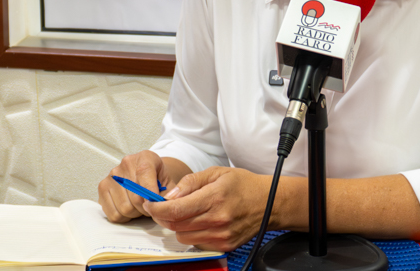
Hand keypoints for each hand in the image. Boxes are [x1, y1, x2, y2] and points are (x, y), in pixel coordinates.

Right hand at [98, 150, 171, 222]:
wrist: (147, 175)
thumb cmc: (159, 180)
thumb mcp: (169, 183)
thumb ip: (170, 195)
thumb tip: (161, 206)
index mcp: (145, 157)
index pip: (144, 174)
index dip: (151, 195)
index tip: (155, 205)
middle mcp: (126, 163)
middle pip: (135, 198)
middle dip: (146, 209)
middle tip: (150, 208)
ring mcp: (112, 175)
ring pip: (124, 208)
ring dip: (134, 214)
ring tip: (139, 207)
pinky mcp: (102, 188)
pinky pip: (113, 214)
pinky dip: (123, 217)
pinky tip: (128, 208)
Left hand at [143, 167, 273, 251]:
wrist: (270, 203)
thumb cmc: (243, 185)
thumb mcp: (216, 173)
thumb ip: (190, 183)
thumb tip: (169, 195)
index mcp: (214, 198)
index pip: (176, 209)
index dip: (157, 208)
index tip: (150, 204)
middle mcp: (217, 220)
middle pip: (176, 225)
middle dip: (164, 216)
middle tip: (164, 207)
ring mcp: (221, 235)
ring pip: (183, 236)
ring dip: (178, 226)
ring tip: (187, 213)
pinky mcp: (224, 246)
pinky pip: (196, 243)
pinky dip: (192, 234)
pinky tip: (200, 222)